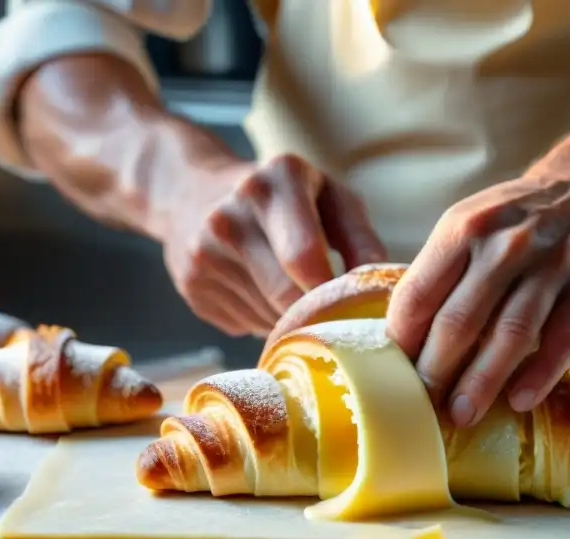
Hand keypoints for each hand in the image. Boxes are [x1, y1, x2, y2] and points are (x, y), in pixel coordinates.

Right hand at [163, 153, 387, 336]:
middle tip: (334, 317)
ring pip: (266, 317)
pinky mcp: (191, 287)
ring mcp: (203, 254)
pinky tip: (260, 293)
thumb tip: (380, 287)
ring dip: (289, 319)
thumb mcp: (328, 195)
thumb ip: (361, 237)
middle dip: (314, 313)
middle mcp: (229, 215)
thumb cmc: (282, 196)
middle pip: (284, 296)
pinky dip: (262, 319)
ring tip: (294, 293)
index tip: (352, 306)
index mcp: (272, 182)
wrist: (189, 189)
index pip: (304, 258)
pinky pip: (244, 324)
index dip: (333, 293)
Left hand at [386, 173, 569, 427]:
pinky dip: (540, 373)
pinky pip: (564, 339)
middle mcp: (506, 245)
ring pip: (510, 333)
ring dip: (482, 381)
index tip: (396, 376)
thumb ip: (441, 274)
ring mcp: (553, 265)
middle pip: (459, 320)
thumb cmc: (519, 222)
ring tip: (462, 415)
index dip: (402, 340)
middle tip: (423, 409)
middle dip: (436, 371)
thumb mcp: (470, 226)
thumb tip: (404, 340)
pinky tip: (519, 400)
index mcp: (464, 229)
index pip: (419, 294)